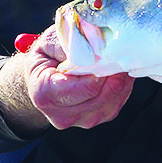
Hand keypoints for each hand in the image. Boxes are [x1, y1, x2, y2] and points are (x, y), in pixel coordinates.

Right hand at [0, 25, 133, 133]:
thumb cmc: (45, 56)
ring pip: (113, 99)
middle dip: (114, 72)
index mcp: (44, 94)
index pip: (85, 88)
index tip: (109, 54)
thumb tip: (96, 45)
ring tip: (117, 60)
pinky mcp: (96, 119)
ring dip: (120, 79)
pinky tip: (116, 72)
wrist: (40, 78)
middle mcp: (62, 114)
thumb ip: (71, 43)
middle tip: (119, 52)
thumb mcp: (50, 42)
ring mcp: (80, 120)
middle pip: (102, 95)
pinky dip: (121, 87)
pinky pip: (117, 103)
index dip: (101, 70)